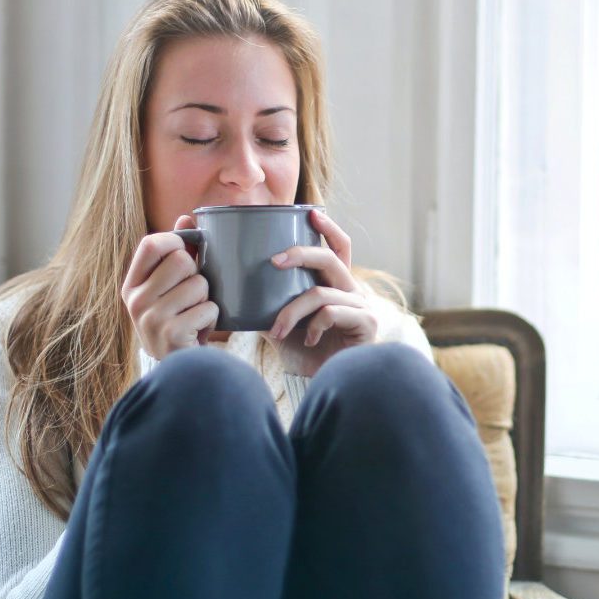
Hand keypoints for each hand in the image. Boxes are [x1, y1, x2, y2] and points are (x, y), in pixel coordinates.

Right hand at [121, 215, 218, 358]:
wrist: (177, 367)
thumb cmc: (177, 319)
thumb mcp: (169, 288)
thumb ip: (176, 252)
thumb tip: (186, 217)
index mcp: (132, 285)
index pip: (151, 244)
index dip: (175, 241)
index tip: (186, 253)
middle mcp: (136, 300)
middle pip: (182, 261)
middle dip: (198, 275)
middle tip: (193, 294)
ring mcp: (151, 318)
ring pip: (199, 284)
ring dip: (207, 298)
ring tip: (196, 313)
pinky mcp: (171, 334)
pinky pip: (208, 308)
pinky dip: (212, 317)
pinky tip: (200, 329)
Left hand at [264, 209, 377, 376]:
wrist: (324, 385)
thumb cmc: (306, 354)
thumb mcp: (281, 323)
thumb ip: (267, 304)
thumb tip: (232, 288)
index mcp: (337, 285)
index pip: (339, 248)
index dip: (329, 229)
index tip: (311, 213)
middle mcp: (353, 291)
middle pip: (330, 259)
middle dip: (300, 254)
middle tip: (273, 261)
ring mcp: (362, 306)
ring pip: (320, 292)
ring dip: (291, 311)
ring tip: (276, 331)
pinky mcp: (366, 323)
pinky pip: (330, 312)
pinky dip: (312, 326)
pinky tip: (308, 340)